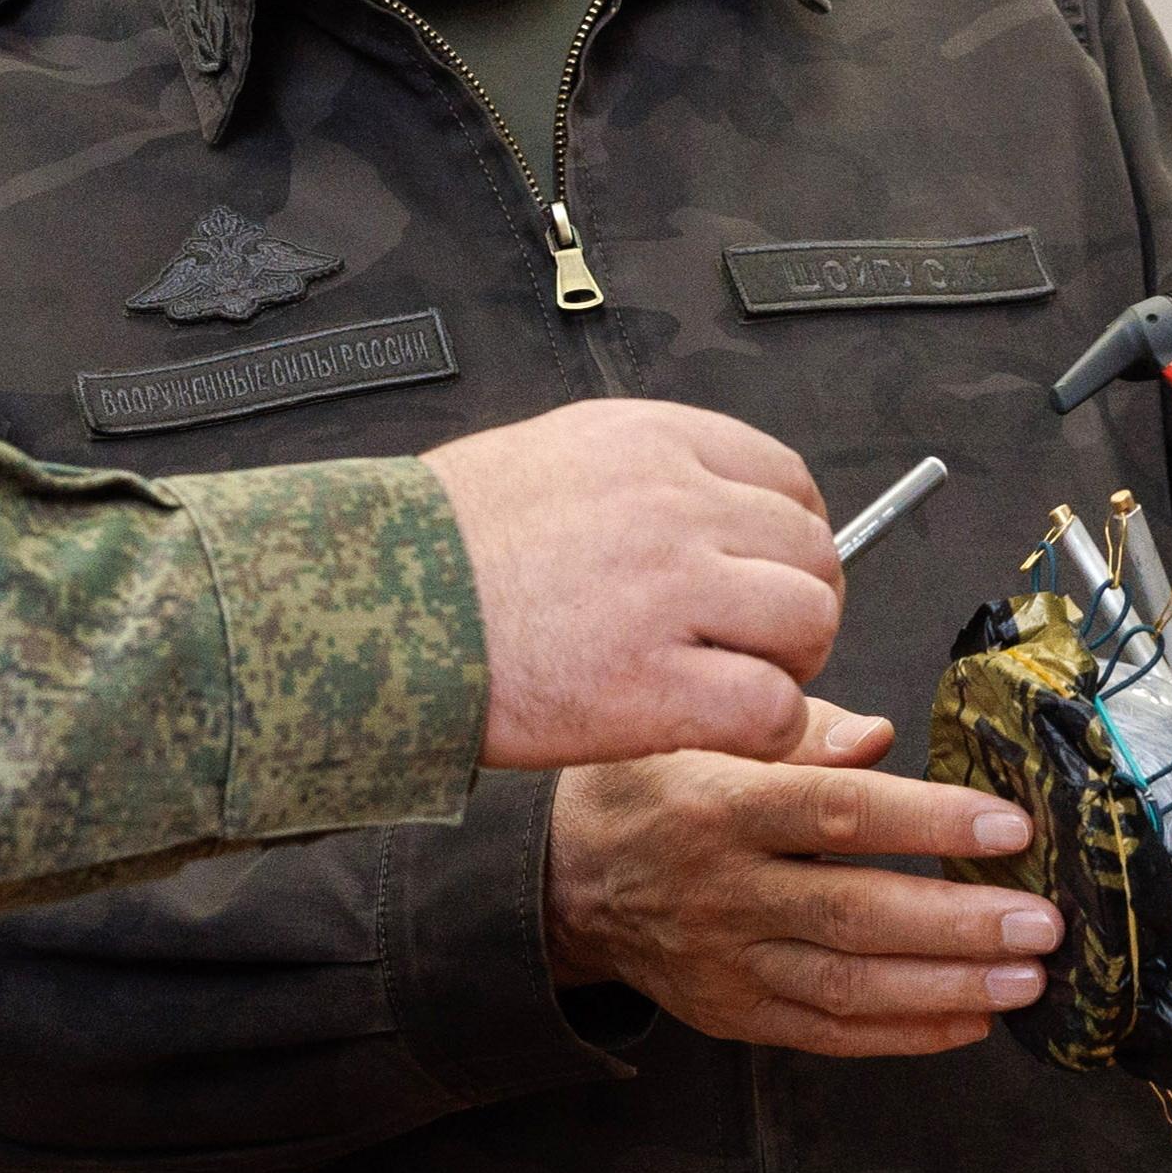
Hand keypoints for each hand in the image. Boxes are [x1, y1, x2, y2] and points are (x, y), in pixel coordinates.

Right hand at [425, 402, 834, 767]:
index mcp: (650, 442)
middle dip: (798, 605)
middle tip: (758, 644)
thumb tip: (709, 504)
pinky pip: (773, 709)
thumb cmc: (436, 546)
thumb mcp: (549, 458)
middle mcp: (673, 504)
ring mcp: (667, 592)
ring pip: (807, 623)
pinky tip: (724, 731)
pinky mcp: (651, 685)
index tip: (765, 575)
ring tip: (739, 685)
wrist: (361, 606)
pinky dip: (768, 730)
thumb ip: (640, 474)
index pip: (787, 478)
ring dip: (790, 665)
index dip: (789, 538)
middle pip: (809, 551)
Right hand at [548, 698, 1054, 1055]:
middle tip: (1043, 924)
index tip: (1010, 827)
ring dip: (947, 987)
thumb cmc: (651, 789)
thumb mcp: (701, 733)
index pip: (836, 814)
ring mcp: (729, 963)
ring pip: (849, 987)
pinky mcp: (735, 1014)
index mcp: (722, 808)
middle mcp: (726, 893)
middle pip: (855, 915)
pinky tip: (970, 1019)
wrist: (563, 882)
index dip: (927, 822)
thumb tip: (879, 738)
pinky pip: (827, 1034)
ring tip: (1027, 979)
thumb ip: (797, 732)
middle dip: (959, 925)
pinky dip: (903, 1034)